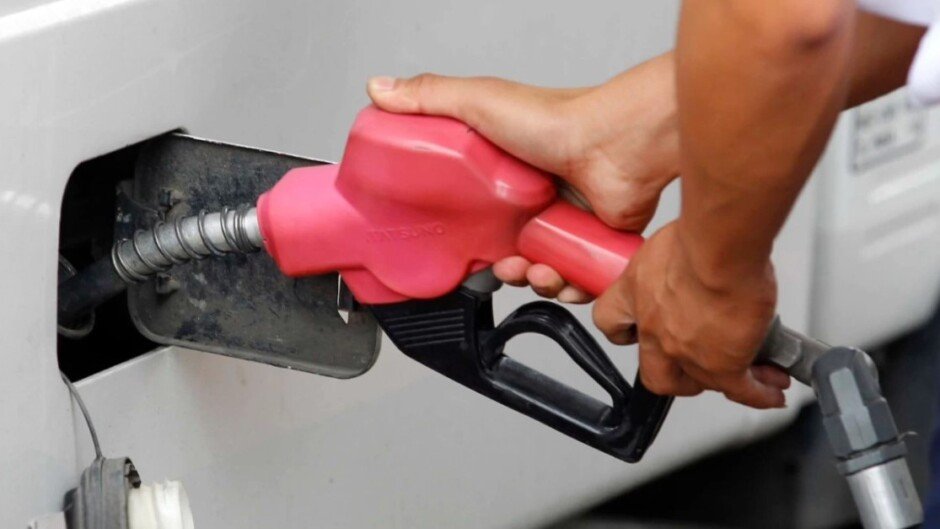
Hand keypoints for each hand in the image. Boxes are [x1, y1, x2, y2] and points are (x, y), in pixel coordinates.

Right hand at [367, 53, 678, 301]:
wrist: (617, 144)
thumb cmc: (560, 120)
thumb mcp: (481, 102)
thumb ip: (430, 97)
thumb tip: (379, 90)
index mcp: (506, 173)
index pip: (476, 214)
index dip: (466, 238)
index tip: (459, 250)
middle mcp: (537, 198)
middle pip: (508, 251)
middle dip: (502, 270)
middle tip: (501, 268)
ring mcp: (567, 220)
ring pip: (541, 271)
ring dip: (534, 282)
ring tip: (535, 273)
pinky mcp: (593, 241)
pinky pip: (576, 279)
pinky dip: (567, 286)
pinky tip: (561, 276)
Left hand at [592, 222, 790, 407]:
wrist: (721, 247)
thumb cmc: (699, 234)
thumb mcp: (672, 240)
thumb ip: (676, 257)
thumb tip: (694, 251)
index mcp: (636, 292)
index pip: (612, 322)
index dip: (626, 330)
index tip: (637, 331)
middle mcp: (654, 327)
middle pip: (654, 371)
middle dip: (674, 374)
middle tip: (695, 366)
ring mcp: (684, 352)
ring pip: (699, 384)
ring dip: (723, 382)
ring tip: (748, 374)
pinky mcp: (721, 366)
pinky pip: (740, 389)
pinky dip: (757, 393)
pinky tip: (771, 390)